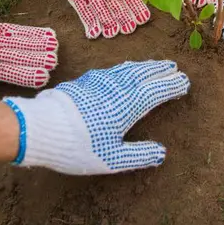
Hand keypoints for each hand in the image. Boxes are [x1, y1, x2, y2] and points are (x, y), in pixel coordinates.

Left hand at [5, 60, 189, 174]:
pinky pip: (112, 70)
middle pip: (144, 74)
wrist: (40, 128)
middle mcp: (117, 88)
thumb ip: (139, 155)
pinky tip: (122, 70)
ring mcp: (99, 81)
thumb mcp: (112, 159)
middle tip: (173, 67)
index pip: (156, 90)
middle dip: (160, 70)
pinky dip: (124, 68)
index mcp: (129, 105)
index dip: (171, 85)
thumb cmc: (79, 147)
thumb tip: (161, 153)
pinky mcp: (84, 81)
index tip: (183, 82)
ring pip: (127, 69)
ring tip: (153, 66)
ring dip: (143, 66)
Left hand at [51, 0, 150, 38]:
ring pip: (99, 9)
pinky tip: (93, 33)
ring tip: (111, 34)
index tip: (143, 19)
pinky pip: (82, 9)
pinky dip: (88, 21)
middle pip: (114, 4)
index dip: (134, 6)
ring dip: (105, 21)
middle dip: (121, 17)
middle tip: (128, 29)